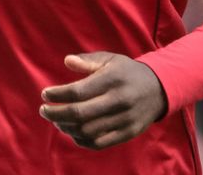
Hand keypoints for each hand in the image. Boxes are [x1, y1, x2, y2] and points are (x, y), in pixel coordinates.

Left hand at [39, 52, 167, 149]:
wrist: (159, 89)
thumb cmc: (127, 72)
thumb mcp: (110, 60)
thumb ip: (88, 60)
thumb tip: (66, 61)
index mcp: (112, 79)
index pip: (78, 91)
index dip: (57, 94)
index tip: (45, 94)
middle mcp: (119, 100)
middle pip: (80, 113)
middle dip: (56, 113)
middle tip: (43, 110)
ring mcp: (124, 119)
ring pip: (87, 130)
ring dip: (66, 127)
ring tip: (56, 121)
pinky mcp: (127, 133)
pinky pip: (99, 142)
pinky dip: (81, 140)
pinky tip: (72, 131)